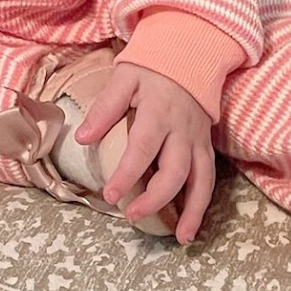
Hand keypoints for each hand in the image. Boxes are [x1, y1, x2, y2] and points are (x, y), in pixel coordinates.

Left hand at [75, 61, 215, 244]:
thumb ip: (105, 108)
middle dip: (156, 198)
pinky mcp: (206, 145)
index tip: (111, 195)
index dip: (127, 174)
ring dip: (193, 210)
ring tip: (181, 238)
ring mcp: (198, 139)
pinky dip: (203, 203)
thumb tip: (82, 137)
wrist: (191, 52)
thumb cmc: (153, 66)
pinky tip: (192, 224)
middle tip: (132, 215)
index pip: (143, 148)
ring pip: (201, 180)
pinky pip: (209, 177)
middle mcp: (183, 130)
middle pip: (175, 171)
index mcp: (159, 112)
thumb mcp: (125, 77)